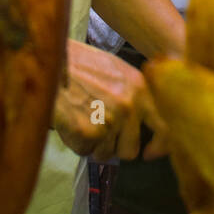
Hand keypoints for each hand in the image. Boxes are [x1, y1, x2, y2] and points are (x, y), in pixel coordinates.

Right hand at [53, 40, 170, 161]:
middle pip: (130, 150)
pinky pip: (84, 151)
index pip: (164, 128)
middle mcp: (129, 106)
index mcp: (140, 88)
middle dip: (115, 147)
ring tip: (81, 118)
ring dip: (93, 144)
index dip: (159, 147)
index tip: (150, 153)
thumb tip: (144, 123)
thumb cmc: (78, 64)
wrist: (48, 60)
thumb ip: (135, 95)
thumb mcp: (117, 71)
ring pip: (105, 154)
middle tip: (99, 132)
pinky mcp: (88, 133)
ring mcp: (109, 121)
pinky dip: (75, 142)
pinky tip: (69, 120)